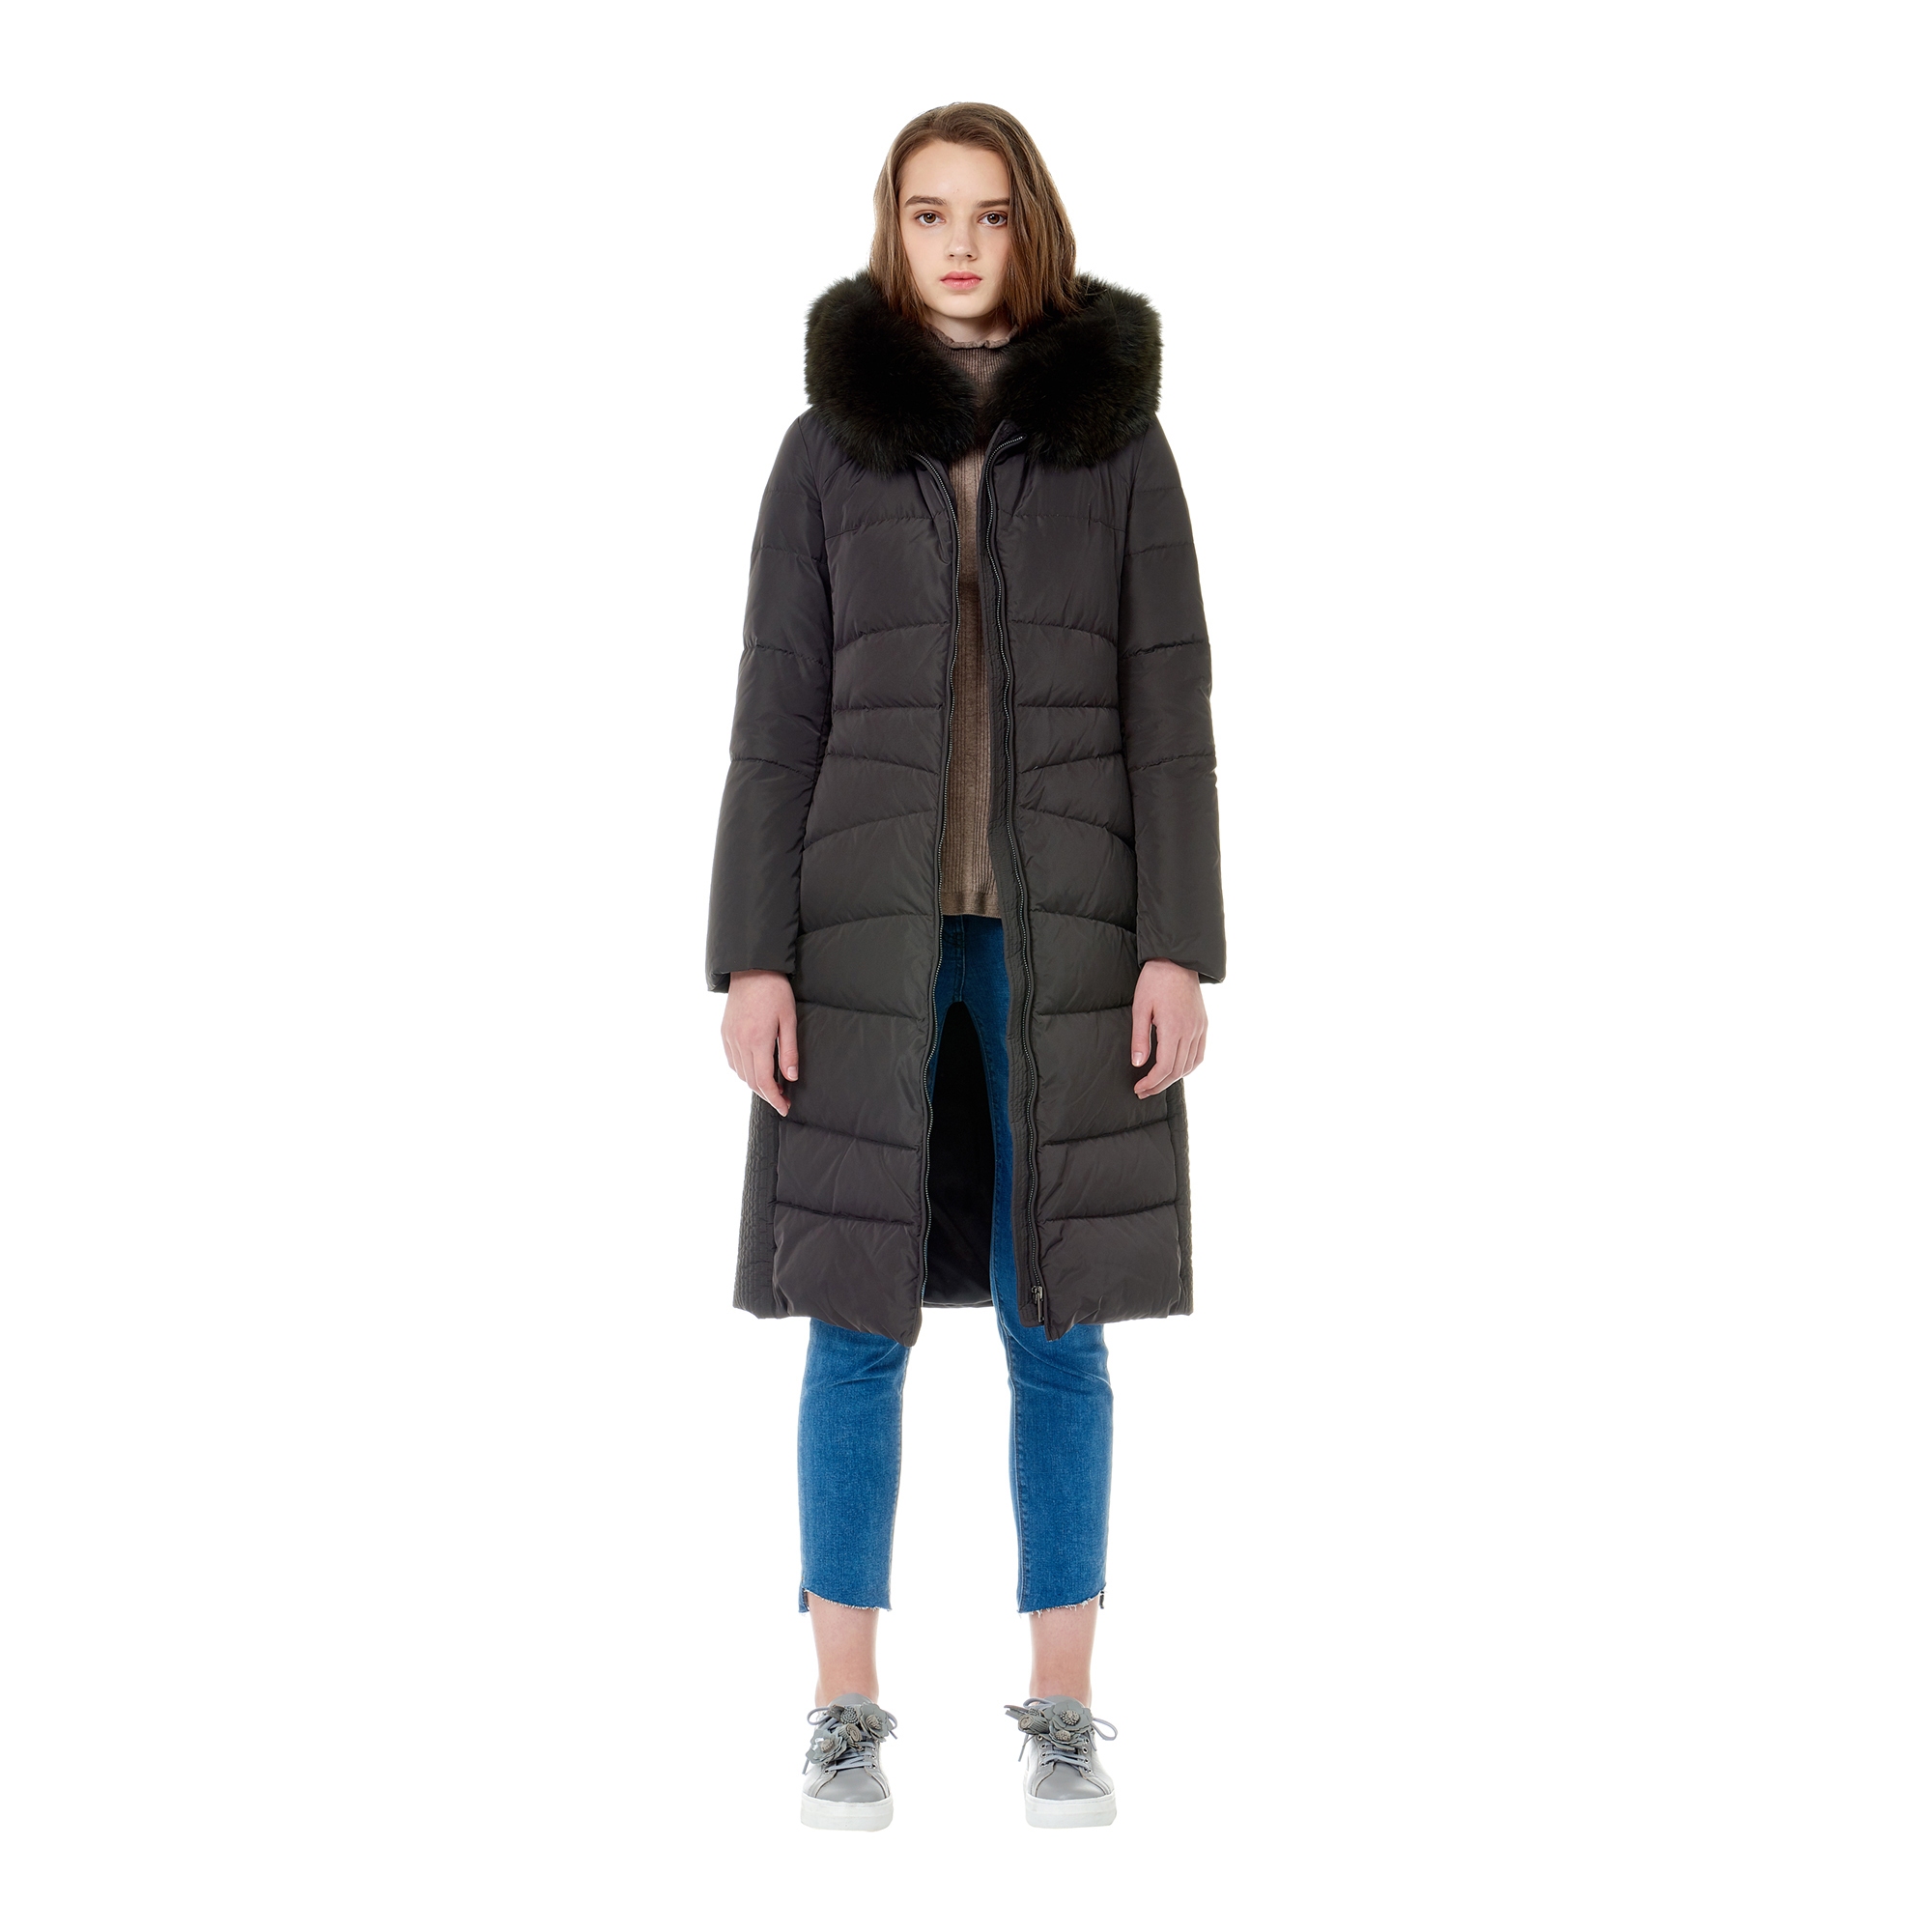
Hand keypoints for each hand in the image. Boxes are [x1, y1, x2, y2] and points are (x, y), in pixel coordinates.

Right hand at [722, 970, 797, 1115]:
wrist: (751, 969)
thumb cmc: (775, 991)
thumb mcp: (789, 1020)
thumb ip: (789, 1051)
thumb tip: (790, 1078)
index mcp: (758, 1041)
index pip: (764, 1081)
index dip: (775, 1099)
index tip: (785, 1107)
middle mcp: (740, 1043)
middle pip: (751, 1081)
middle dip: (767, 1095)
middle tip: (782, 1099)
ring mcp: (729, 1038)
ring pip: (740, 1073)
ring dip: (755, 1084)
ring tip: (773, 1085)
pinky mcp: (724, 1033)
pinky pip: (732, 1061)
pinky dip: (743, 1071)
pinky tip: (756, 1069)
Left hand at [1130, 959, 1206, 1098]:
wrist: (1177, 961)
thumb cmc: (1154, 982)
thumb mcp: (1140, 1008)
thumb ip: (1140, 1038)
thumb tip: (1138, 1064)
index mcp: (1173, 1027)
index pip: (1165, 1067)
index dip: (1151, 1082)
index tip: (1139, 1088)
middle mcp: (1190, 1031)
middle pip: (1177, 1071)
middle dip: (1159, 1085)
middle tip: (1143, 1091)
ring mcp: (1199, 1028)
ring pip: (1190, 1065)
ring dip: (1173, 1079)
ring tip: (1156, 1083)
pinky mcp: (1203, 1025)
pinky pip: (1199, 1054)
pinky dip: (1189, 1067)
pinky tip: (1176, 1070)